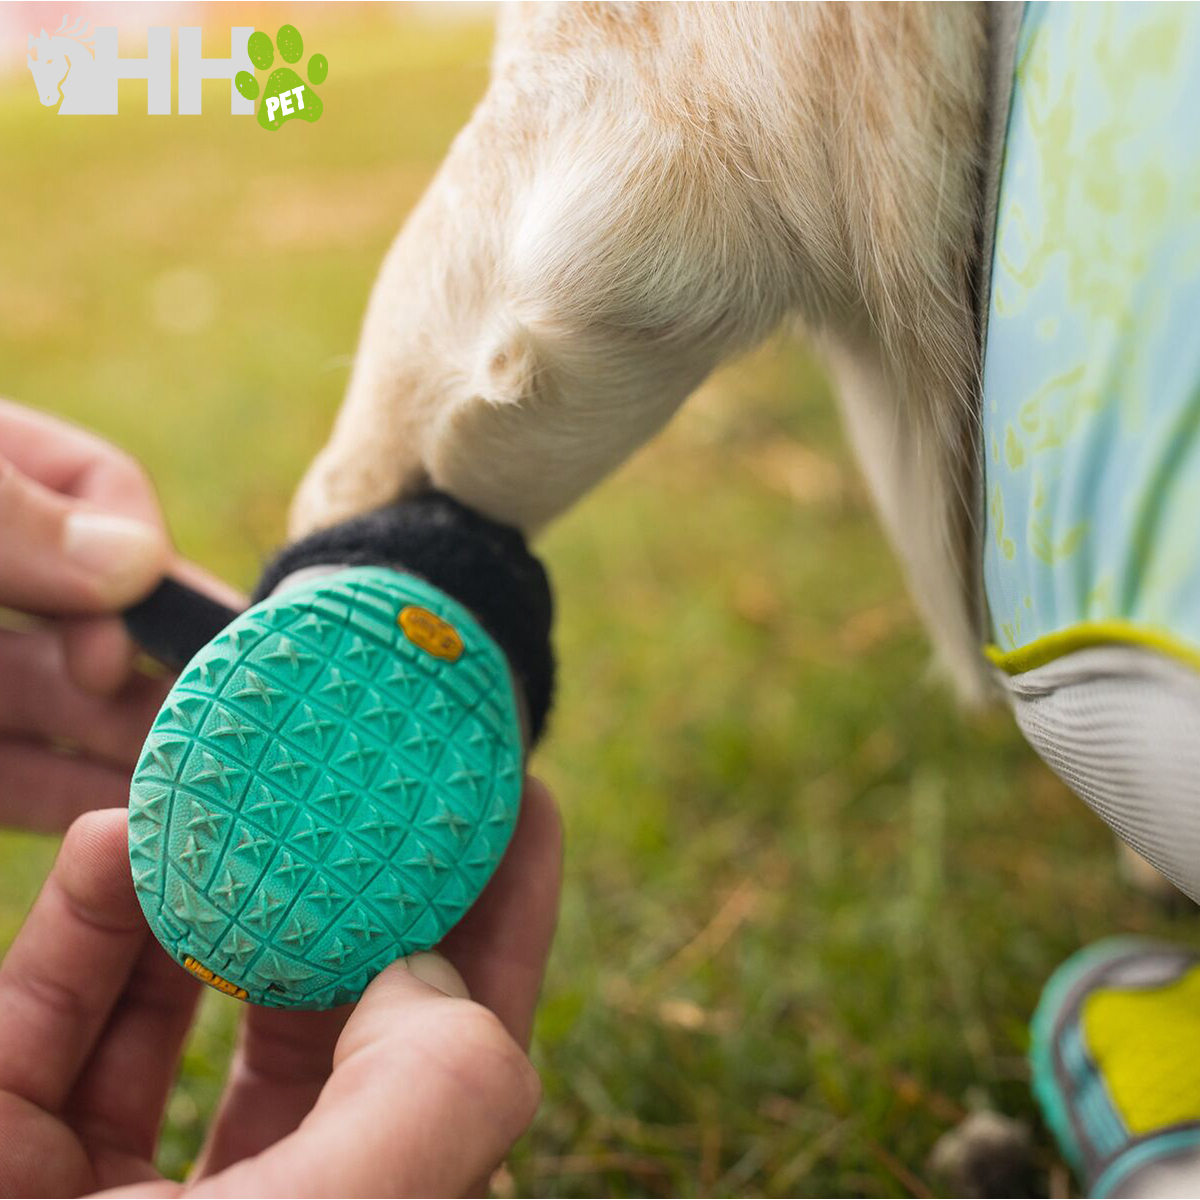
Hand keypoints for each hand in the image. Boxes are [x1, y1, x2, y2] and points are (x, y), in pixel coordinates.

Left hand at [0, 400, 240, 831]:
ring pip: (75, 707)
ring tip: (210, 787)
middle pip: (107, 616)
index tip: (119, 616)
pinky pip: (18, 778)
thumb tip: (136, 566)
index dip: (136, 554)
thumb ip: (6, 515)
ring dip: (141, 745)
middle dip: (168, 667)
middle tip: (229, 726)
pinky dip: (76, 801)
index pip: (103, 493)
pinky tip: (134, 825)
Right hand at [0, 778, 561, 1197]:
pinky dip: (84, 930)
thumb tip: (428, 975)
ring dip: (211, 888)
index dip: (503, 924)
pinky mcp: (9, 1171)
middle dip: (356, 884)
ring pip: (192, 1008)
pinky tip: (109, 846)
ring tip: (233, 789)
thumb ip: (433, 1108)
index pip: (464, 1056)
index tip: (522, 804)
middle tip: (377, 768)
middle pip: (335, 1014)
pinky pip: (53, 1029)